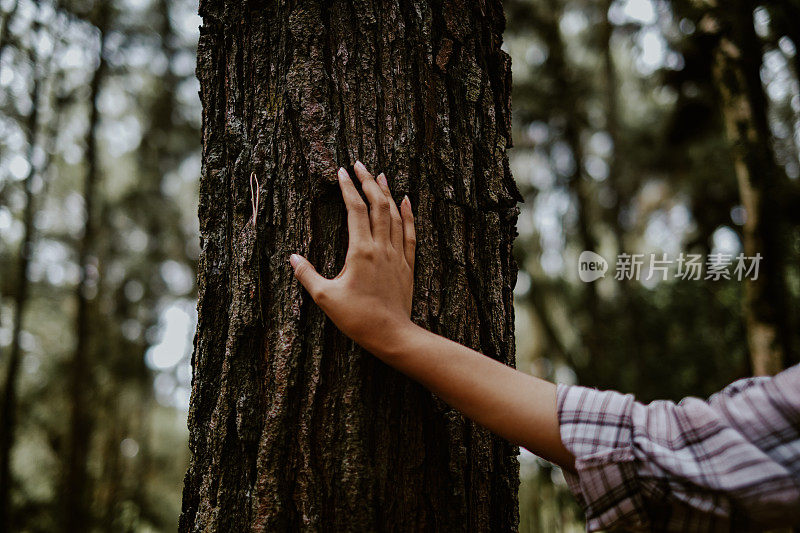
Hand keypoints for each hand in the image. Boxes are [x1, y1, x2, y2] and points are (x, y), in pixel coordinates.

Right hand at [290, 161, 415, 355]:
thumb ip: (307, 276)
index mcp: (361, 251)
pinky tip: (406, 201)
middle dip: (368, 181)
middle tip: (359, 164)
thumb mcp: (326, 298)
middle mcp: (382, 248)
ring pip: (394, 216)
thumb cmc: (357, 319)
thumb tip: (292, 258)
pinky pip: (409, 233)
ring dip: (387, 193)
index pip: (355, 210)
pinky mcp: (407, 265)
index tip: (341, 172)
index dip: (348, 188)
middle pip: (377, 205)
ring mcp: (397, 255)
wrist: (391, 335)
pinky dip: (408, 215)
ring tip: (380, 175)